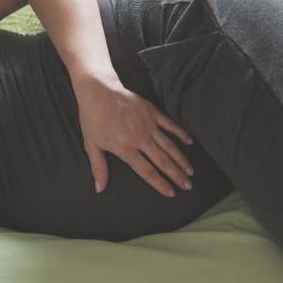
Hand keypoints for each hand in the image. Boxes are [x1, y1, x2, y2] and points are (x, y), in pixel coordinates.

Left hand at [73, 75, 195, 196]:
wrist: (98, 90)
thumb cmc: (92, 118)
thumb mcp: (91, 145)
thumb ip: (98, 168)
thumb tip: (100, 188)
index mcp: (124, 148)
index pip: (147, 171)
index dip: (160, 184)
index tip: (171, 193)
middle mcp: (139, 138)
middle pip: (163, 161)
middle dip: (177, 175)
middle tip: (188, 186)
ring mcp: (147, 124)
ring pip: (169, 146)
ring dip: (181, 160)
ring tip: (191, 171)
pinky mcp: (152, 112)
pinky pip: (170, 125)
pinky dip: (181, 134)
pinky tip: (190, 142)